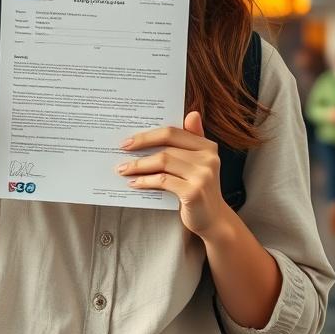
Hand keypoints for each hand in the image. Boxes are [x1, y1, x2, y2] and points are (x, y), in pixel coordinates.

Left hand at [116, 111, 230, 239]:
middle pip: (166, 147)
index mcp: (207, 146)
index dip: (148, 135)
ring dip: (139, 166)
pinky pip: (163, 181)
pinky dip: (145, 181)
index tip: (129, 140)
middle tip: (121, 151)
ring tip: (124, 169)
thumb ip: (192, 140)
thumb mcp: (197, 164)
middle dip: (140, 148)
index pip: (173, 132)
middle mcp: (208, 158)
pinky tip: (134, 183)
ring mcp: (203, 175)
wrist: (213, 220)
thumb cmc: (198, 189)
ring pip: (162, 162)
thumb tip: (192, 113)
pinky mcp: (194, 192)